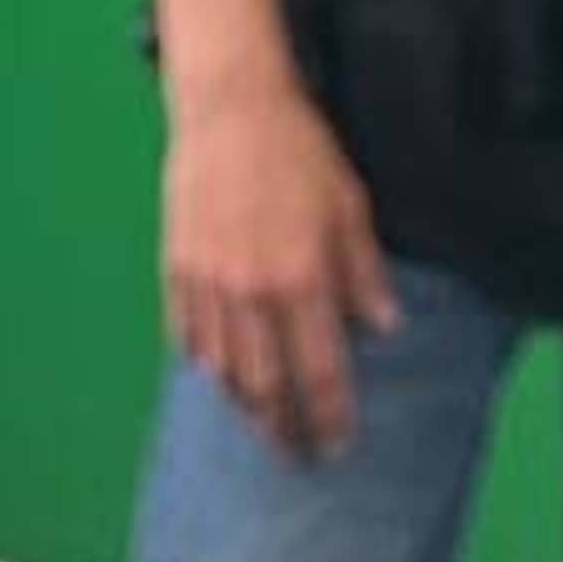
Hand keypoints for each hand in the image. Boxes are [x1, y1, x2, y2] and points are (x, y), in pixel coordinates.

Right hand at [160, 76, 399, 459]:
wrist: (230, 108)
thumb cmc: (299, 153)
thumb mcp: (351, 205)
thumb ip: (365, 273)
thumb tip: (386, 328)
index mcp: (302, 278)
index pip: (321, 373)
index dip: (330, 416)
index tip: (337, 445)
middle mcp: (252, 293)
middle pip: (266, 389)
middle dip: (284, 431)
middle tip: (298, 453)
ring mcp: (208, 284)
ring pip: (223, 373)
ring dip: (245, 406)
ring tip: (264, 422)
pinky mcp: (176, 270)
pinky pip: (187, 340)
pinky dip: (205, 365)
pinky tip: (221, 375)